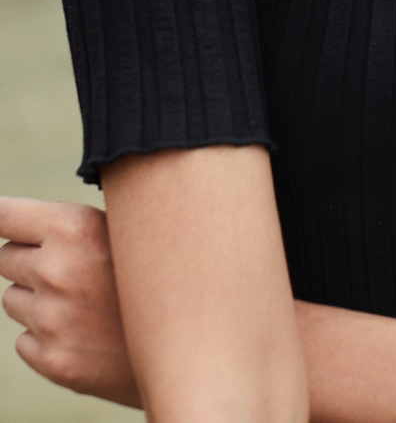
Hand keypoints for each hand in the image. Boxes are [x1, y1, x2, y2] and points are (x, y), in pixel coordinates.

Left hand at [0, 196, 139, 406]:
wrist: (194, 341)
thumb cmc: (158, 275)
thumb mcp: (126, 231)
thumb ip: (72, 226)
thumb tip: (21, 223)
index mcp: (74, 228)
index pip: (4, 216)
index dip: (1, 218)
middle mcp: (55, 271)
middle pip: (5, 258)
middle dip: (29, 260)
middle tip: (69, 267)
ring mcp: (51, 320)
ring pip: (13, 299)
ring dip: (37, 298)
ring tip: (84, 301)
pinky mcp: (53, 361)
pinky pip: (25, 340)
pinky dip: (45, 336)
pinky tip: (84, 332)